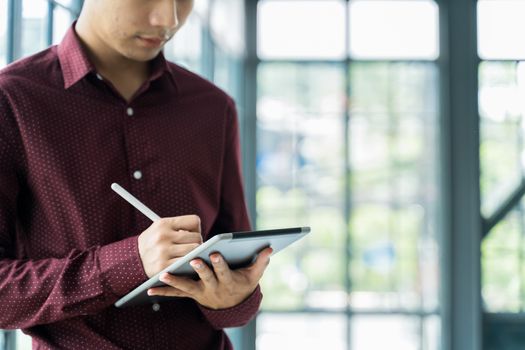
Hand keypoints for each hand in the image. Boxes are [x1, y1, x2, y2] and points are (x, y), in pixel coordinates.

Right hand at [138, 215, 201, 277]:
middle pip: (197, 238)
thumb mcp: (160, 229)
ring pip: (194, 251)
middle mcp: (163, 236)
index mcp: (164, 223)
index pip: (194, 221)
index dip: (196, 229)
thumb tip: (200, 234)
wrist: (132, 261)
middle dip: (197, 243)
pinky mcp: (163, 266)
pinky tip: (185, 264)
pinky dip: (188, 265)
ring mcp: (163, 251)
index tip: (190, 234)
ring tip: (188, 256)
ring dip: (194, 255)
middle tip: (191, 248)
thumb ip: (179, 228)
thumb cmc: (153, 243)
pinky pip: (186, 264)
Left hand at [147, 247, 272, 308]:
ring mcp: (201, 292)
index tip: (216, 253)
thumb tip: (270, 248)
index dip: (220, 263)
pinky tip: (149, 289)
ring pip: (187, 286)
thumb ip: (261, 262)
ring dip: (175, 281)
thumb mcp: (254, 276)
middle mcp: (214, 288)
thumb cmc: (243, 284)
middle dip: (200, 269)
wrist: (232, 306)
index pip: (224, 272)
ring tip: (164, 275)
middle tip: (193, 260)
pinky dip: (163, 292)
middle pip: (206, 277)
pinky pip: (176, 295)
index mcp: (228, 281)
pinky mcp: (191, 295)